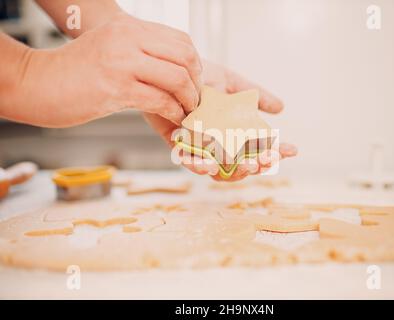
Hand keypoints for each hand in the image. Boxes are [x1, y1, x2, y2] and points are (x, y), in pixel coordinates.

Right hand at [6, 13, 201, 126]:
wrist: (39, 83)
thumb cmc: (75, 71)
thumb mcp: (110, 48)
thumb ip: (139, 51)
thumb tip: (172, 67)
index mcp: (128, 27)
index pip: (180, 40)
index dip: (195, 64)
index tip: (194, 81)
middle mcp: (128, 39)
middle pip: (184, 57)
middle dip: (196, 83)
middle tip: (194, 100)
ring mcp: (122, 63)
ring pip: (176, 78)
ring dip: (188, 100)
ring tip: (186, 112)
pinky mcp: (116, 88)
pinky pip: (160, 100)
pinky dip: (174, 113)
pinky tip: (174, 119)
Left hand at [144, 60, 297, 181]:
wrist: (172, 67)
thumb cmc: (201, 76)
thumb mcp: (233, 83)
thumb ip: (255, 96)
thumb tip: (281, 108)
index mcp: (234, 132)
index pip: (259, 149)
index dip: (276, 153)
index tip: (292, 150)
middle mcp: (218, 143)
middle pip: (241, 166)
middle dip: (257, 166)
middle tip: (266, 161)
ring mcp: (199, 146)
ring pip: (218, 170)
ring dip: (233, 172)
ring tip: (245, 166)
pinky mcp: (178, 144)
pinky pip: (188, 160)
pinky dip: (198, 165)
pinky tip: (208, 164)